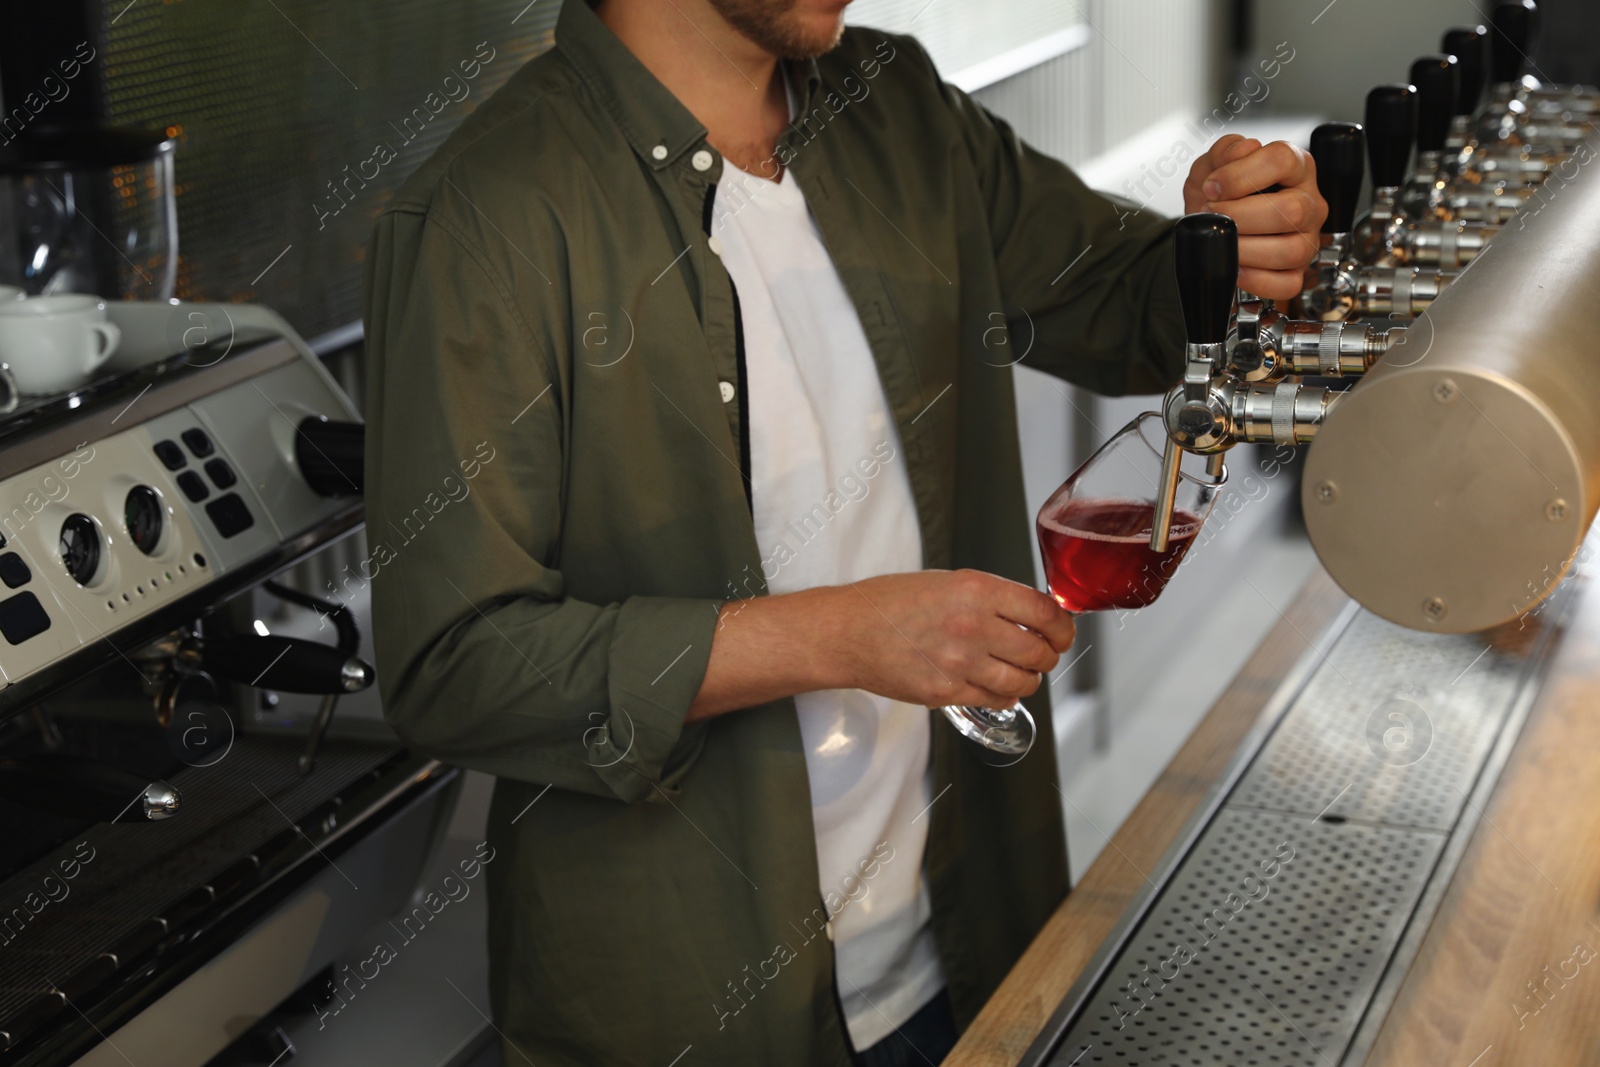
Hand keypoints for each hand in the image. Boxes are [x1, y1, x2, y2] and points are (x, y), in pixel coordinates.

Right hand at [835, 570, 1074, 709]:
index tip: (1063, 633)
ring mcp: (959, 662)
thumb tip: (1034, 616)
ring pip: (1023, 681)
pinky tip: (996, 686)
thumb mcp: (947, 582)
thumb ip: (991, 598)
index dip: (1063, 627)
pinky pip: (996, 700)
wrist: (848, 632)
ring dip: (1030, 679)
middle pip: (1039, 651)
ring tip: (1020, 672)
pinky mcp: (946, 692)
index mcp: (975, 590)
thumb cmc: (891, 603)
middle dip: (1048, 656)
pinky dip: (1005, 695)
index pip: (1044, 613)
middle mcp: (972, 625)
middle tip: (1043, 654)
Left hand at [1182, 135, 1327, 300]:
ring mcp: (1308, 238)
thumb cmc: (1220, 194)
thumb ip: (1224, 151)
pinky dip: (1257, 280)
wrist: (1211, 226)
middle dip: (1241, 216)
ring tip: (1223, 241)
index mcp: (1295, 166)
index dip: (1240, 175)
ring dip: (1246, 249)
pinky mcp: (1298, 271)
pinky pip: (1288, 284)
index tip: (1212, 187)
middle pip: (1292, 210)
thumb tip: (1243, 149)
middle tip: (1214, 215)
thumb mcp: (1212, 165)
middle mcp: (1309, 201)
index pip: (1282, 160)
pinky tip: (1236, 268)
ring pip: (1292, 249)